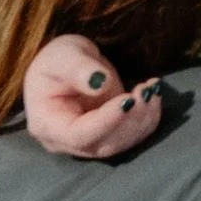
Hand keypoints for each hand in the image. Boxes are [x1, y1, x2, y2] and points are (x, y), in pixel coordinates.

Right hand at [23, 36, 163, 159]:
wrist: (68, 64)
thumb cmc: (58, 59)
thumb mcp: (63, 55)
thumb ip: (78, 69)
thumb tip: (100, 83)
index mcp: (46, 124)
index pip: (79, 135)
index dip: (107, 121)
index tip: (128, 99)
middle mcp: (65, 141)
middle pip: (103, 144)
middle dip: (130, 120)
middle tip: (146, 91)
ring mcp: (88, 142)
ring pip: (120, 144)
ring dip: (142, 120)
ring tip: (151, 89)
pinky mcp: (107, 136)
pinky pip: (131, 137)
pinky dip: (147, 119)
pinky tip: (153, 95)